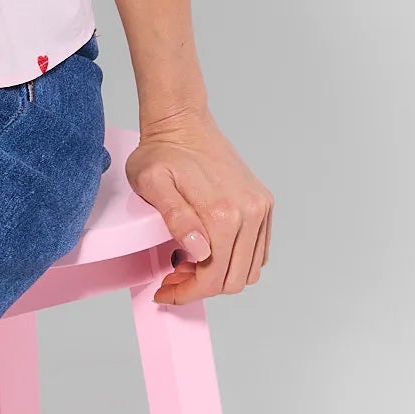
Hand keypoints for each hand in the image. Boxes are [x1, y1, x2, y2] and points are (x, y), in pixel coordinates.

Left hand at [124, 105, 272, 304]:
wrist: (182, 121)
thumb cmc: (162, 151)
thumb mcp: (152, 183)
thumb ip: (176, 219)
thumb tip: (200, 252)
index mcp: (223, 212)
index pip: (214, 278)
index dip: (188, 292)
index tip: (166, 290)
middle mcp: (250, 212)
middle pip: (234, 279)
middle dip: (202, 287)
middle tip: (174, 276)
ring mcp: (259, 207)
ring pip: (249, 269)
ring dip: (220, 276)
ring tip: (189, 262)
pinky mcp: (262, 202)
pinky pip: (257, 250)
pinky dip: (235, 260)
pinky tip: (208, 250)